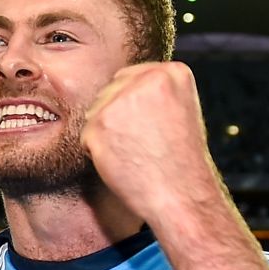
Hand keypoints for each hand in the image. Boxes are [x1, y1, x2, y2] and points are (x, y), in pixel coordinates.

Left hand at [81, 62, 223, 228]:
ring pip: (94, 112)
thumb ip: (151, 92)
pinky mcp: (100, 123)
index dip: (131, 107)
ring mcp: (122, 100)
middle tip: (142, 145)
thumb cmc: (180, 161)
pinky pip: (85, 135)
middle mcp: (147, 79)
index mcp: (172, 72)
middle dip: (117, 118)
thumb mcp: (179, 111)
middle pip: (109, 91)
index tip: (147, 130)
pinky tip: (123, 164)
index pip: (130, 78)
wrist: (182, 197)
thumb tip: (118, 85)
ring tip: (136, 154)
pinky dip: (97, 153)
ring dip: (106, 135)